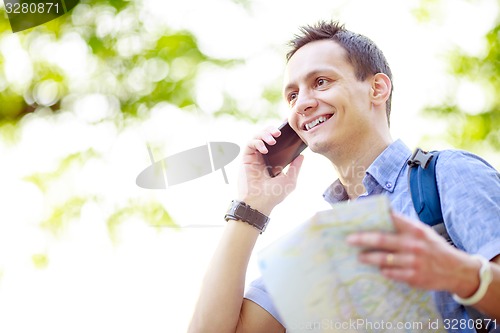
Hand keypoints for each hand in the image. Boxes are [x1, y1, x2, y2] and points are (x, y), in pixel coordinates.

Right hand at [237, 126, 303, 215]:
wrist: (259, 203)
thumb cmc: (274, 195)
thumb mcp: (290, 180)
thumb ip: (295, 167)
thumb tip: (302, 156)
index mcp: (273, 162)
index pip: (276, 143)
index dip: (280, 133)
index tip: (288, 126)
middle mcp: (262, 157)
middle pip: (265, 136)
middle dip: (271, 130)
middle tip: (279, 132)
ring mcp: (253, 157)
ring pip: (257, 137)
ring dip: (264, 134)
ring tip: (273, 138)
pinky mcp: (246, 158)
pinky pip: (250, 144)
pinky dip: (257, 142)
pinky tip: (265, 148)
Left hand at [346, 212, 480, 294]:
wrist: (456, 270)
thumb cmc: (433, 247)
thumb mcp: (422, 231)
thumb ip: (403, 225)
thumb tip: (381, 216)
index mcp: (414, 230)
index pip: (390, 220)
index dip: (372, 218)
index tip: (356, 218)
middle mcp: (413, 245)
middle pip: (381, 240)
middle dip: (362, 239)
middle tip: (348, 239)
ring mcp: (413, 262)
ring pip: (383, 259)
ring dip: (368, 258)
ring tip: (359, 257)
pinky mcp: (414, 277)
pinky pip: (392, 273)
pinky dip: (383, 270)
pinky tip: (377, 269)